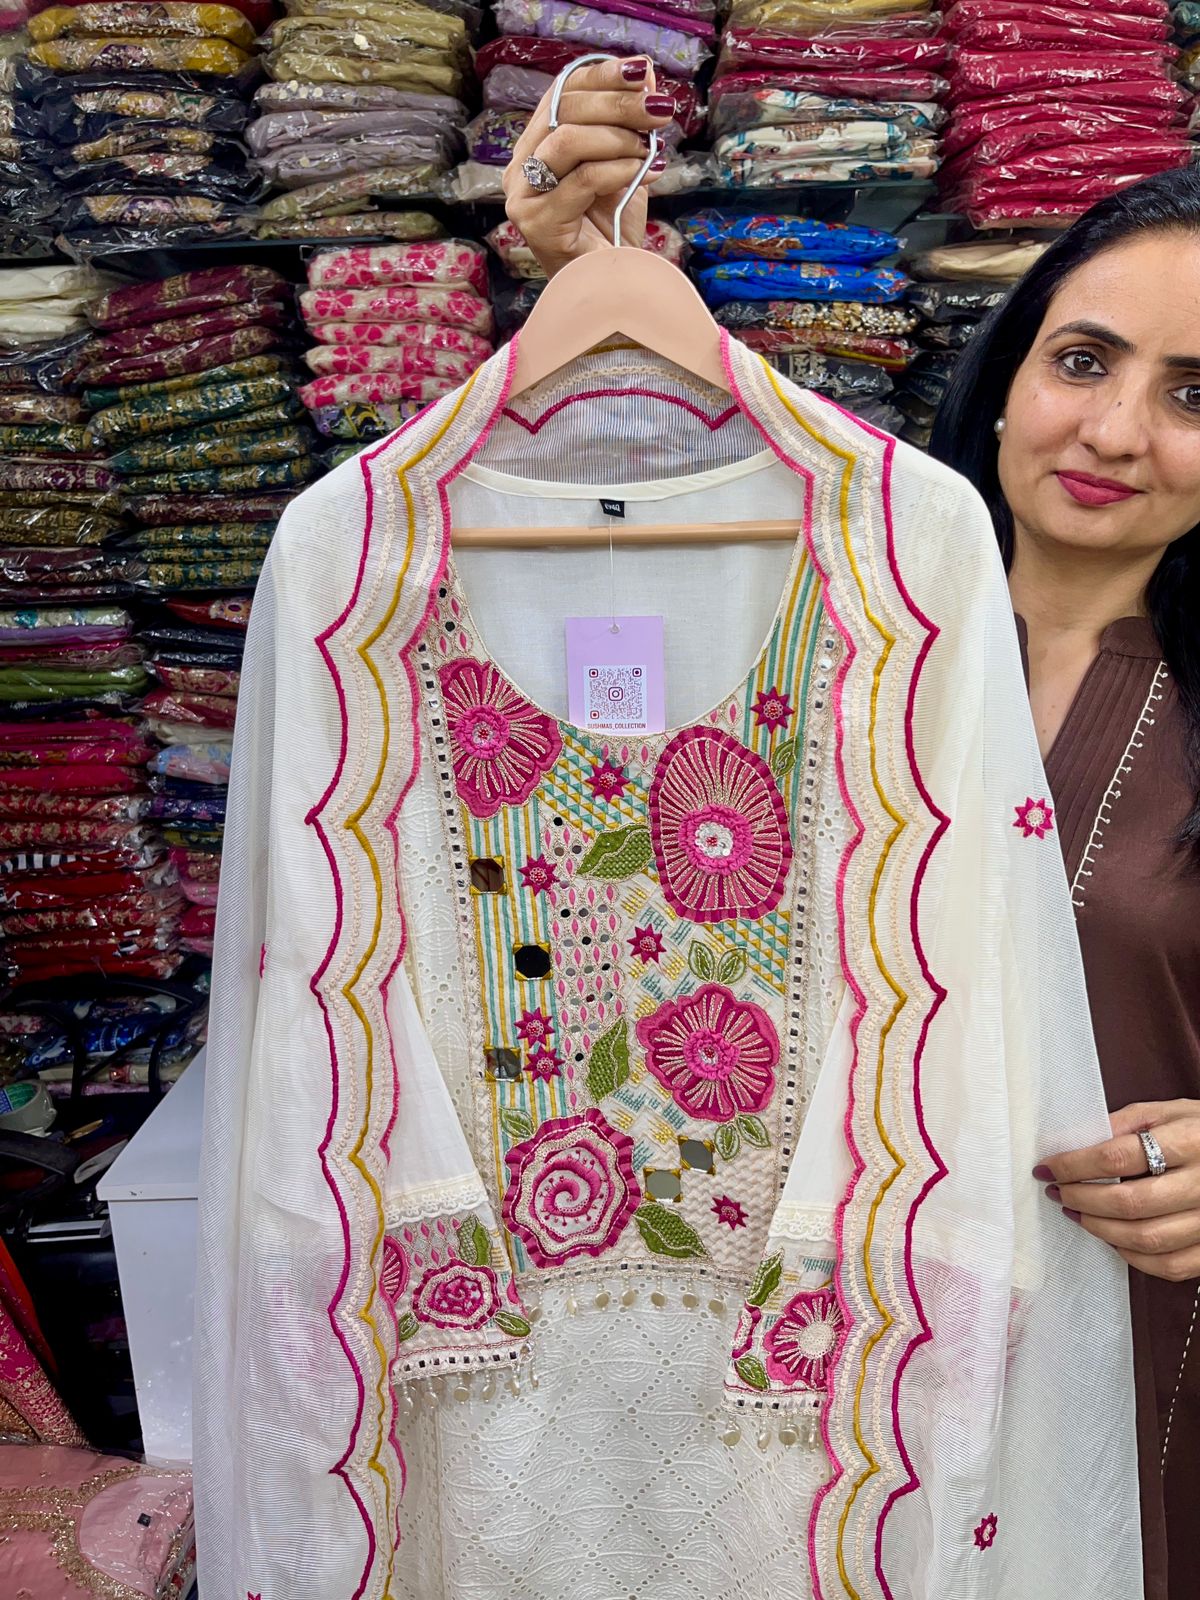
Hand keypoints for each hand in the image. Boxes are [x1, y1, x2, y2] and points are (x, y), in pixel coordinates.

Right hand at [503, 56, 674, 276]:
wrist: (611, 286)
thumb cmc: (613, 229)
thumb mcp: (626, 164)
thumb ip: (630, 123)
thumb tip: (647, 74)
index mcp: (536, 146)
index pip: (562, 93)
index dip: (601, 76)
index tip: (642, 73)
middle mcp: (520, 167)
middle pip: (564, 110)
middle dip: (619, 104)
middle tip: (658, 110)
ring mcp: (523, 196)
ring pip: (568, 141)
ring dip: (617, 138)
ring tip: (648, 148)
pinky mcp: (536, 222)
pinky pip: (582, 179)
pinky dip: (618, 169)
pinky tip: (643, 172)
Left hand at [1037, 1100, 1199, 1282]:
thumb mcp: (1169, 1112)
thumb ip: (1126, 1123)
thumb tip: (1077, 1142)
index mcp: (1189, 1142)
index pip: (1117, 1157)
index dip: (1074, 1165)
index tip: (1047, 1168)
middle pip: (1129, 1203)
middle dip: (1082, 1199)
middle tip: (1057, 1192)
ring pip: (1147, 1239)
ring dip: (1100, 1229)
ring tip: (1078, 1212)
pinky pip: (1170, 1265)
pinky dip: (1133, 1256)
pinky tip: (1114, 1238)